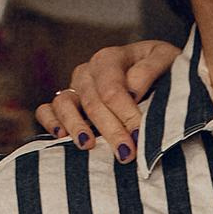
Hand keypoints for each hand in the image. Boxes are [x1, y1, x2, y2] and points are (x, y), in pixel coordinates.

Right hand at [35, 39, 180, 151]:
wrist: (155, 76)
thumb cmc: (162, 69)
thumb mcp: (166, 59)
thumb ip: (151, 69)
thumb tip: (132, 89)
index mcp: (109, 59)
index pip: (113, 90)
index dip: (125, 114)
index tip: (139, 137)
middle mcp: (87, 72)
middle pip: (93, 103)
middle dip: (110, 130)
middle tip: (126, 154)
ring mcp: (73, 88)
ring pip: (64, 104)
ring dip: (75, 126)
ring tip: (88, 145)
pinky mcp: (64, 104)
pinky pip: (46, 110)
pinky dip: (49, 122)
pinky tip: (61, 137)